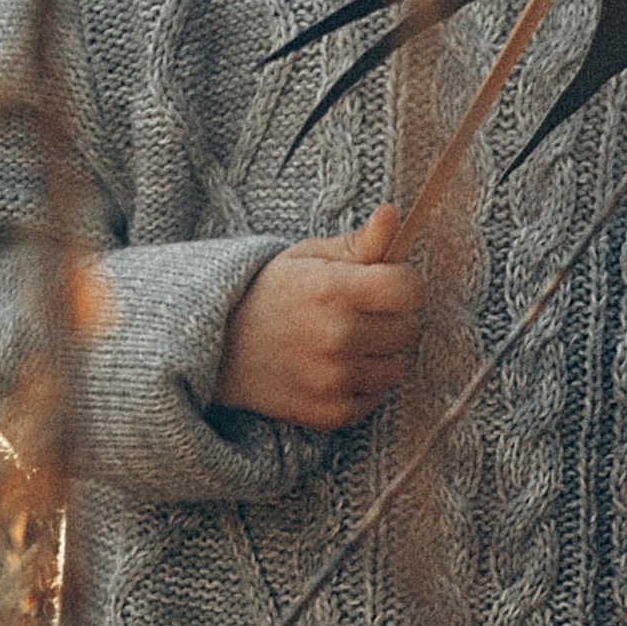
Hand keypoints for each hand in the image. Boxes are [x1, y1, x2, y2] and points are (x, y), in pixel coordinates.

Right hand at [215, 207, 424, 427]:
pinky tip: (335, 367)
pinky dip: (363, 384)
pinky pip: (377, 397)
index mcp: (333, 290)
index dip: (402, 283)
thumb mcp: (309, 257)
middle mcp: (336, 336)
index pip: (409, 289)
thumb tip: (393, 213)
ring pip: (397, 367)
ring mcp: (333, 379)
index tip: (384, 283)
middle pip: (408, 329)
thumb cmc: (272, 294)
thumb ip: (360, 242)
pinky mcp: (329, 412)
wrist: (218, 346)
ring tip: (347, 341)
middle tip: (359, 313)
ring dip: (381, 354)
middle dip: (392, 317)